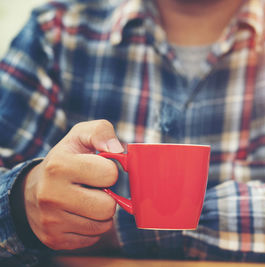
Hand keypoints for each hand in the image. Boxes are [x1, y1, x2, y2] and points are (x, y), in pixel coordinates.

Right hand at [22, 120, 123, 249]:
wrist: (34, 188)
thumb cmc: (66, 159)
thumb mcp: (80, 136)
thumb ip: (101, 132)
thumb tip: (117, 149)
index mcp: (58, 166)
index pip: (109, 174)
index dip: (109, 172)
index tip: (98, 170)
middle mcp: (50, 195)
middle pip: (107, 207)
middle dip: (108, 197)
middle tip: (95, 189)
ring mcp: (51, 221)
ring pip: (102, 225)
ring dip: (101, 214)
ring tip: (87, 201)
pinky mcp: (54, 239)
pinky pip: (93, 239)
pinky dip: (92, 228)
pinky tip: (80, 215)